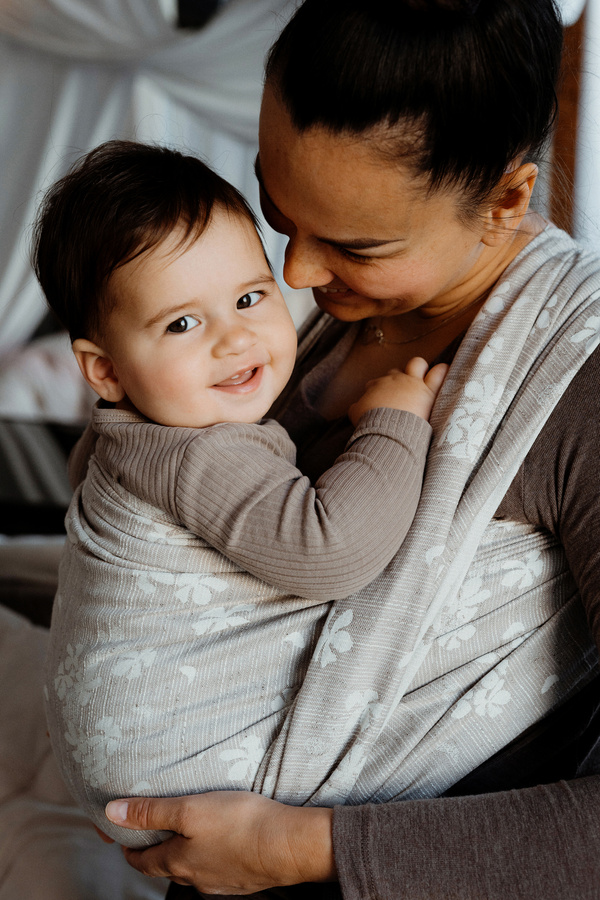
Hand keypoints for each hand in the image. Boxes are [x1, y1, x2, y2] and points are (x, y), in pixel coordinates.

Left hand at [105, 791, 336, 894]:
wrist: (287, 846)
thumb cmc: (239, 823)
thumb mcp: (190, 809)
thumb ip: (152, 811)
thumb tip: (112, 812)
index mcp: (178, 863)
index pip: (143, 862)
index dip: (132, 850)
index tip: (125, 840)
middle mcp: (196, 879)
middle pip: (167, 868)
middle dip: (157, 852)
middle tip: (154, 834)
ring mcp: (221, 883)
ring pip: (194, 870)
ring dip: (186, 855)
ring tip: (189, 835)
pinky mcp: (243, 879)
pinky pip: (219, 869)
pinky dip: (213, 857)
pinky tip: (223, 843)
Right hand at [348, 356, 447, 424]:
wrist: (384, 428)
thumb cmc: (370, 422)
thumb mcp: (356, 413)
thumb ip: (357, 407)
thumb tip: (355, 406)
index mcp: (378, 385)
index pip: (378, 382)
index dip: (380, 388)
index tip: (382, 398)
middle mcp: (395, 380)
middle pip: (396, 371)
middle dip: (398, 377)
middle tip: (401, 391)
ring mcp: (412, 383)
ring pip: (416, 364)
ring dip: (418, 369)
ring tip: (423, 377)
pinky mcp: (427, 391)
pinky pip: (437, 374)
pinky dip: (441, 371)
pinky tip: (445, 369)